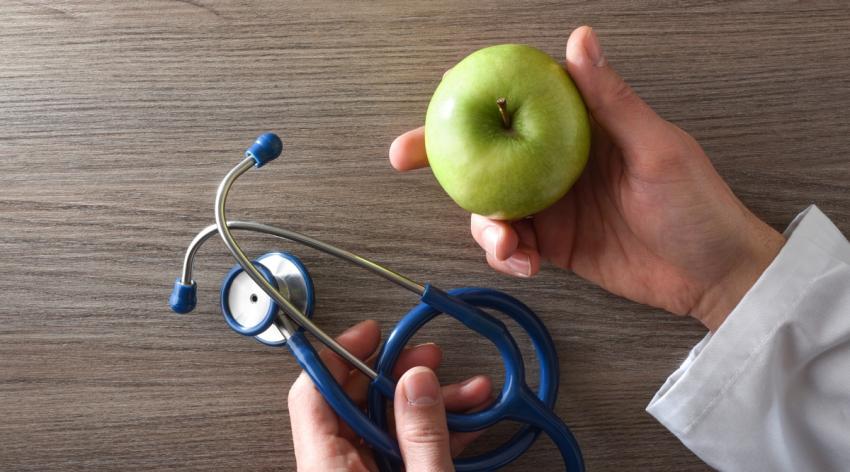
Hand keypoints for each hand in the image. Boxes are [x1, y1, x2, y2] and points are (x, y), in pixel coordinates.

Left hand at [288, 320, 491, 470]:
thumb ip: (421, 435)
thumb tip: (416, 381)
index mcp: (327, 468)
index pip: (314, 394)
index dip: (340, 355)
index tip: (371, 332)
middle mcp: (336, 470)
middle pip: (355, 402)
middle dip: (399, 374)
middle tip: (429, 358)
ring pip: (386, 424)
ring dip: (429, 404)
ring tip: (470, 391)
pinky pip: (402, 448)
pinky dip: (434, 431)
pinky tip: (467, 419)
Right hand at [389, 26, 784, 330]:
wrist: (715, 275)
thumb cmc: (699, 205)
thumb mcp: (656, 148)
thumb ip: (611, 100)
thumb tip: (579, 39)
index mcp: (580, 128)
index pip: (517, 103)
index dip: (472, 99)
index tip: (435, 100)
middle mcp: (557, 163)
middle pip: (487, 153)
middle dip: (443, 157)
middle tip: (405, 159)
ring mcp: (553, 205)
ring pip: (491, 204)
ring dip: (484, 224)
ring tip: (505, 243)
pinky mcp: (556, 243)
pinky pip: (513, 246)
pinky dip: (508, 255)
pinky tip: (525, 263)